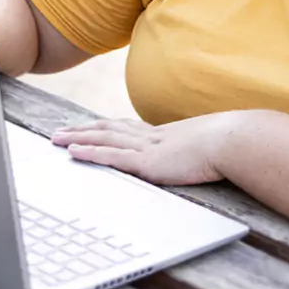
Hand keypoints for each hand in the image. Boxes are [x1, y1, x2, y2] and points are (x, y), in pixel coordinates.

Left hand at [50, 113, 238, 186]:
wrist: (233, 141)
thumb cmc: (228, 144)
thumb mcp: (207, 145)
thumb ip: (197, 149)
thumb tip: (204, 154)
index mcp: (163, 134)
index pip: (125, 128)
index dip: (104, 126)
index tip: (88, 126)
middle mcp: (150, 137)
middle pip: (107, 129)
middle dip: (81, 130)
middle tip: (58, 131)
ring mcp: (147, 148)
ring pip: (103, 139)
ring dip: (77, 139)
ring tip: (55, 139)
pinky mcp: (147, 163)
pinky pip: (111, 156)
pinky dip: (90, 153)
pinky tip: (73, 153)